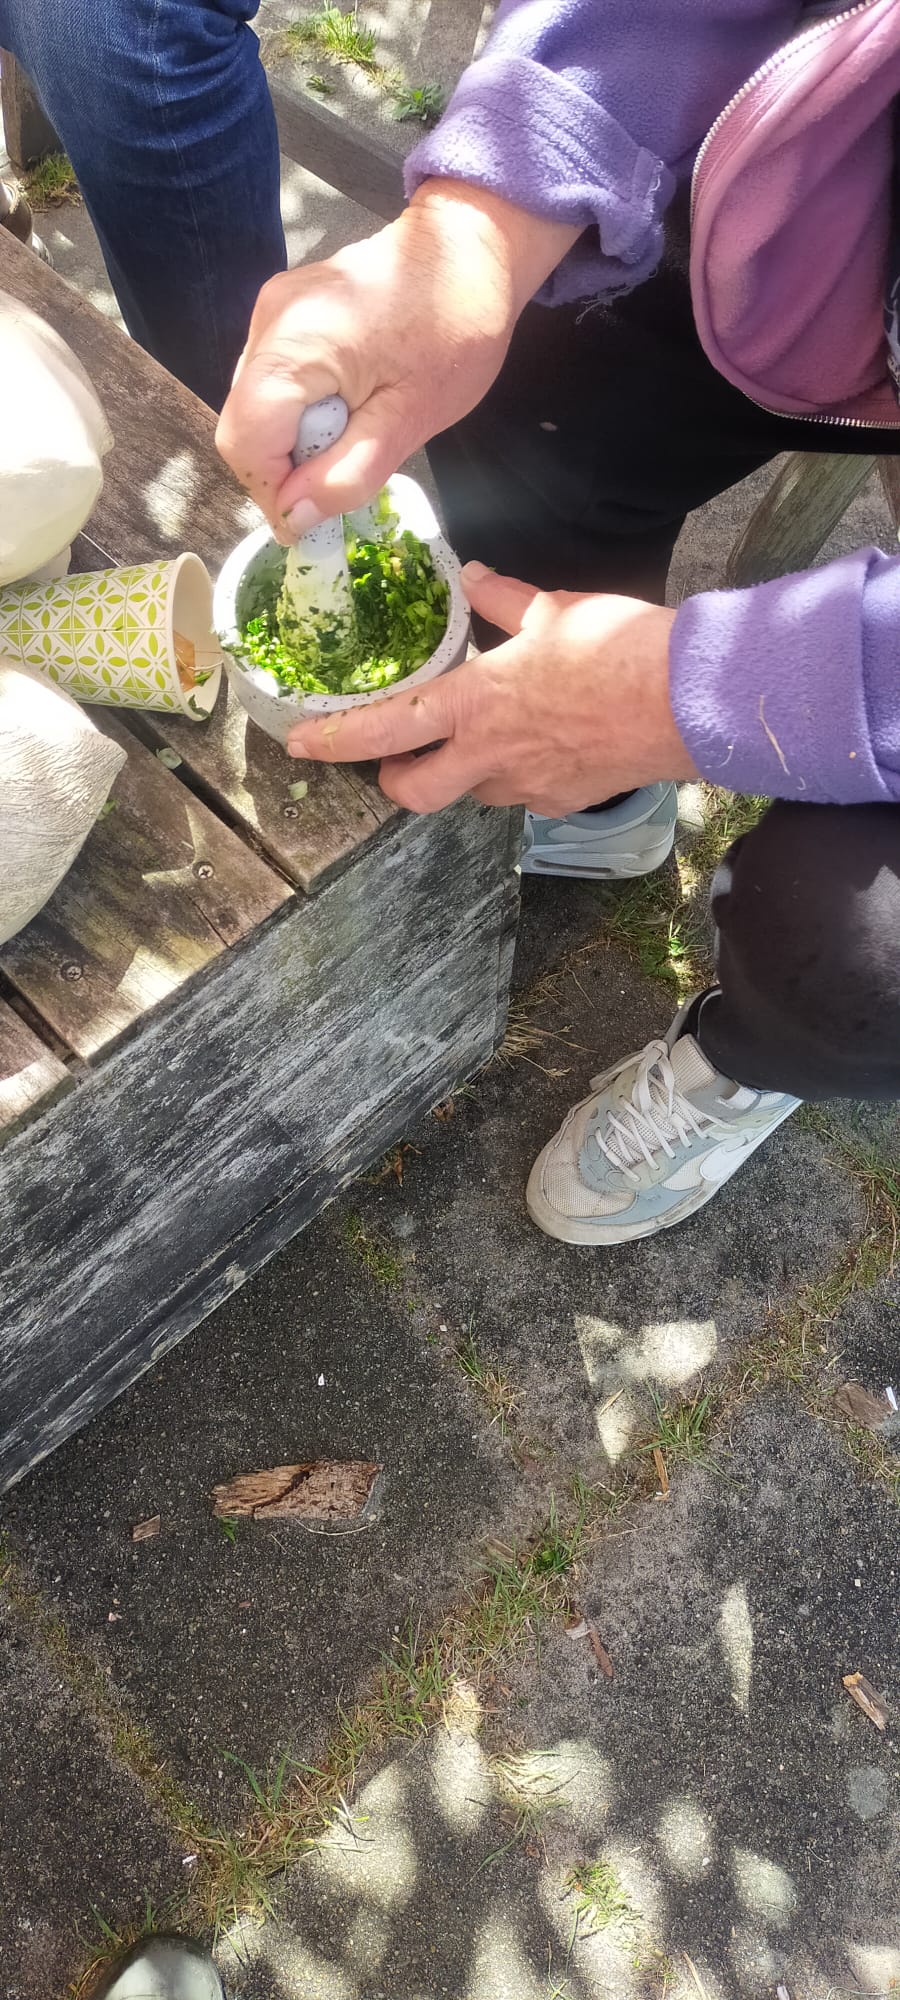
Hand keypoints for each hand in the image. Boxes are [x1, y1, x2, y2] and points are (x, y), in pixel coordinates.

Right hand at [215, 183, 578, 540]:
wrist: (471, 247)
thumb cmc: (457, 327)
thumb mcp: (412, 416)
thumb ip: (349, 472)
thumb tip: (295, 518)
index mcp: (296, 343)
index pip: (245, 441)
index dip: (271, 493)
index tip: (313, 523)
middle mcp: (268, 321)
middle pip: (244, 426)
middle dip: (284, 470)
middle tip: (341, 483)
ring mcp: (271, 312)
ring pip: (256, 408)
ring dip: (295, 443)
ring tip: (353, 440)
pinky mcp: (284, 312)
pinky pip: (273, 383)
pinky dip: (301, 414)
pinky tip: (347, 411)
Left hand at [286, 564, 697, 815]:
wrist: (686, 701)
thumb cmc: (619, 650)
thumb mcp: (551, 608)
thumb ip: (500, 598)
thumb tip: (473, 577)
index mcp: (475, 703)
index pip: (384, 730)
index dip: (336, 740)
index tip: (300, 742)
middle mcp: (490, 756)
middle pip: (414, 792)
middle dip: (393, 781)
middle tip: (394, 761)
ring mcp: (527, 785)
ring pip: (472, 791)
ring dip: (464, 771)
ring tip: (487, 736)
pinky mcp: (564, 801)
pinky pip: (525, 793)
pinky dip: (521, 773)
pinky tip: (546, 745)